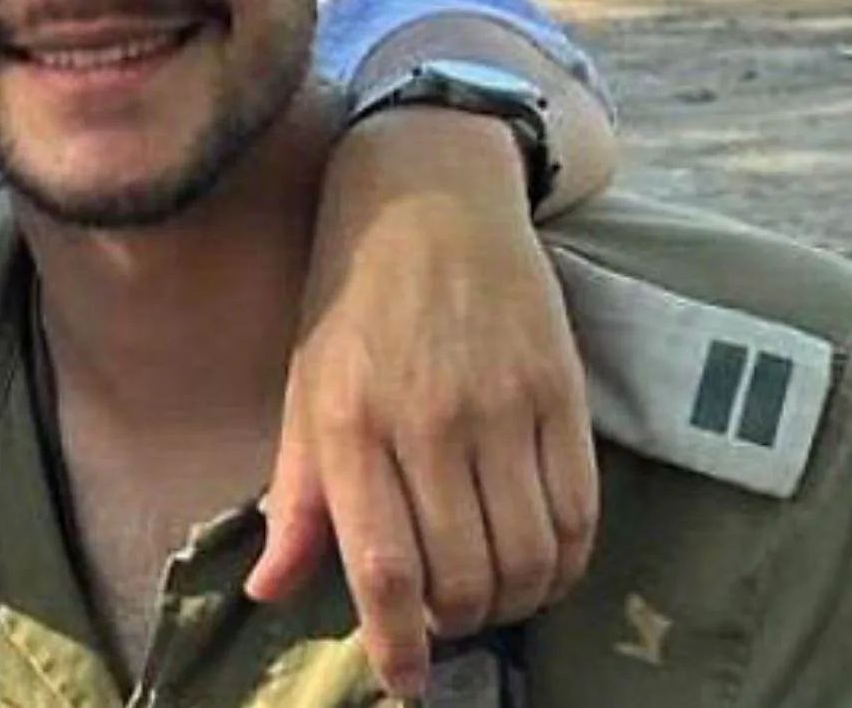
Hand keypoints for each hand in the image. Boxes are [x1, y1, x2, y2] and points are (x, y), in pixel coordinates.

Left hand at [244, 107, 599, 697]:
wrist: (427, 193)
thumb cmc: (349, 299)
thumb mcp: (304, 390)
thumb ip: (296, 497)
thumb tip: (270, 592)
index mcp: (350, 426)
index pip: (384, 571)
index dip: (399, 646)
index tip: (408, 681)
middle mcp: (428, 422)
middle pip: (464, 578)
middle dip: (458, 623)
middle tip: (447, 617)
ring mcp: (503, 405)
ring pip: (530, 556)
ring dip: (514, 599)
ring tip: (494, 591)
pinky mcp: (561, 388)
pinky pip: (580, 510)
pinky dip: (568, 560)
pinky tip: (544, 560)